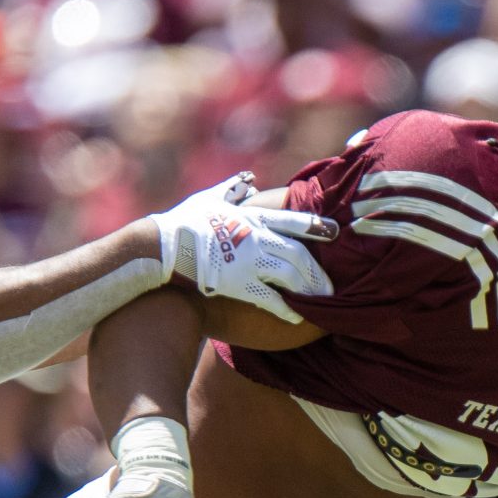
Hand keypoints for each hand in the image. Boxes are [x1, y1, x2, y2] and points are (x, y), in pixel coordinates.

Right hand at [150, 174, 339, 321]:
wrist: (160, 246)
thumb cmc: (182, 221)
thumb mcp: (208, 198)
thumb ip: (231, 188)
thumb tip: (248, 179)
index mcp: (251, 216)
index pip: (292, 220)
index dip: (317, 227)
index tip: (337, 232)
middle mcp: (255, 237)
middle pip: (299, 254)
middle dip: (319, 271)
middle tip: (334, 286)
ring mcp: (248, 261)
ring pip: (291, 275)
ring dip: (310, 290)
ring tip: (323, 301)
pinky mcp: (237, 283)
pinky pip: (269, 299)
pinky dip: (286, 309)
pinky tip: (297, 318)